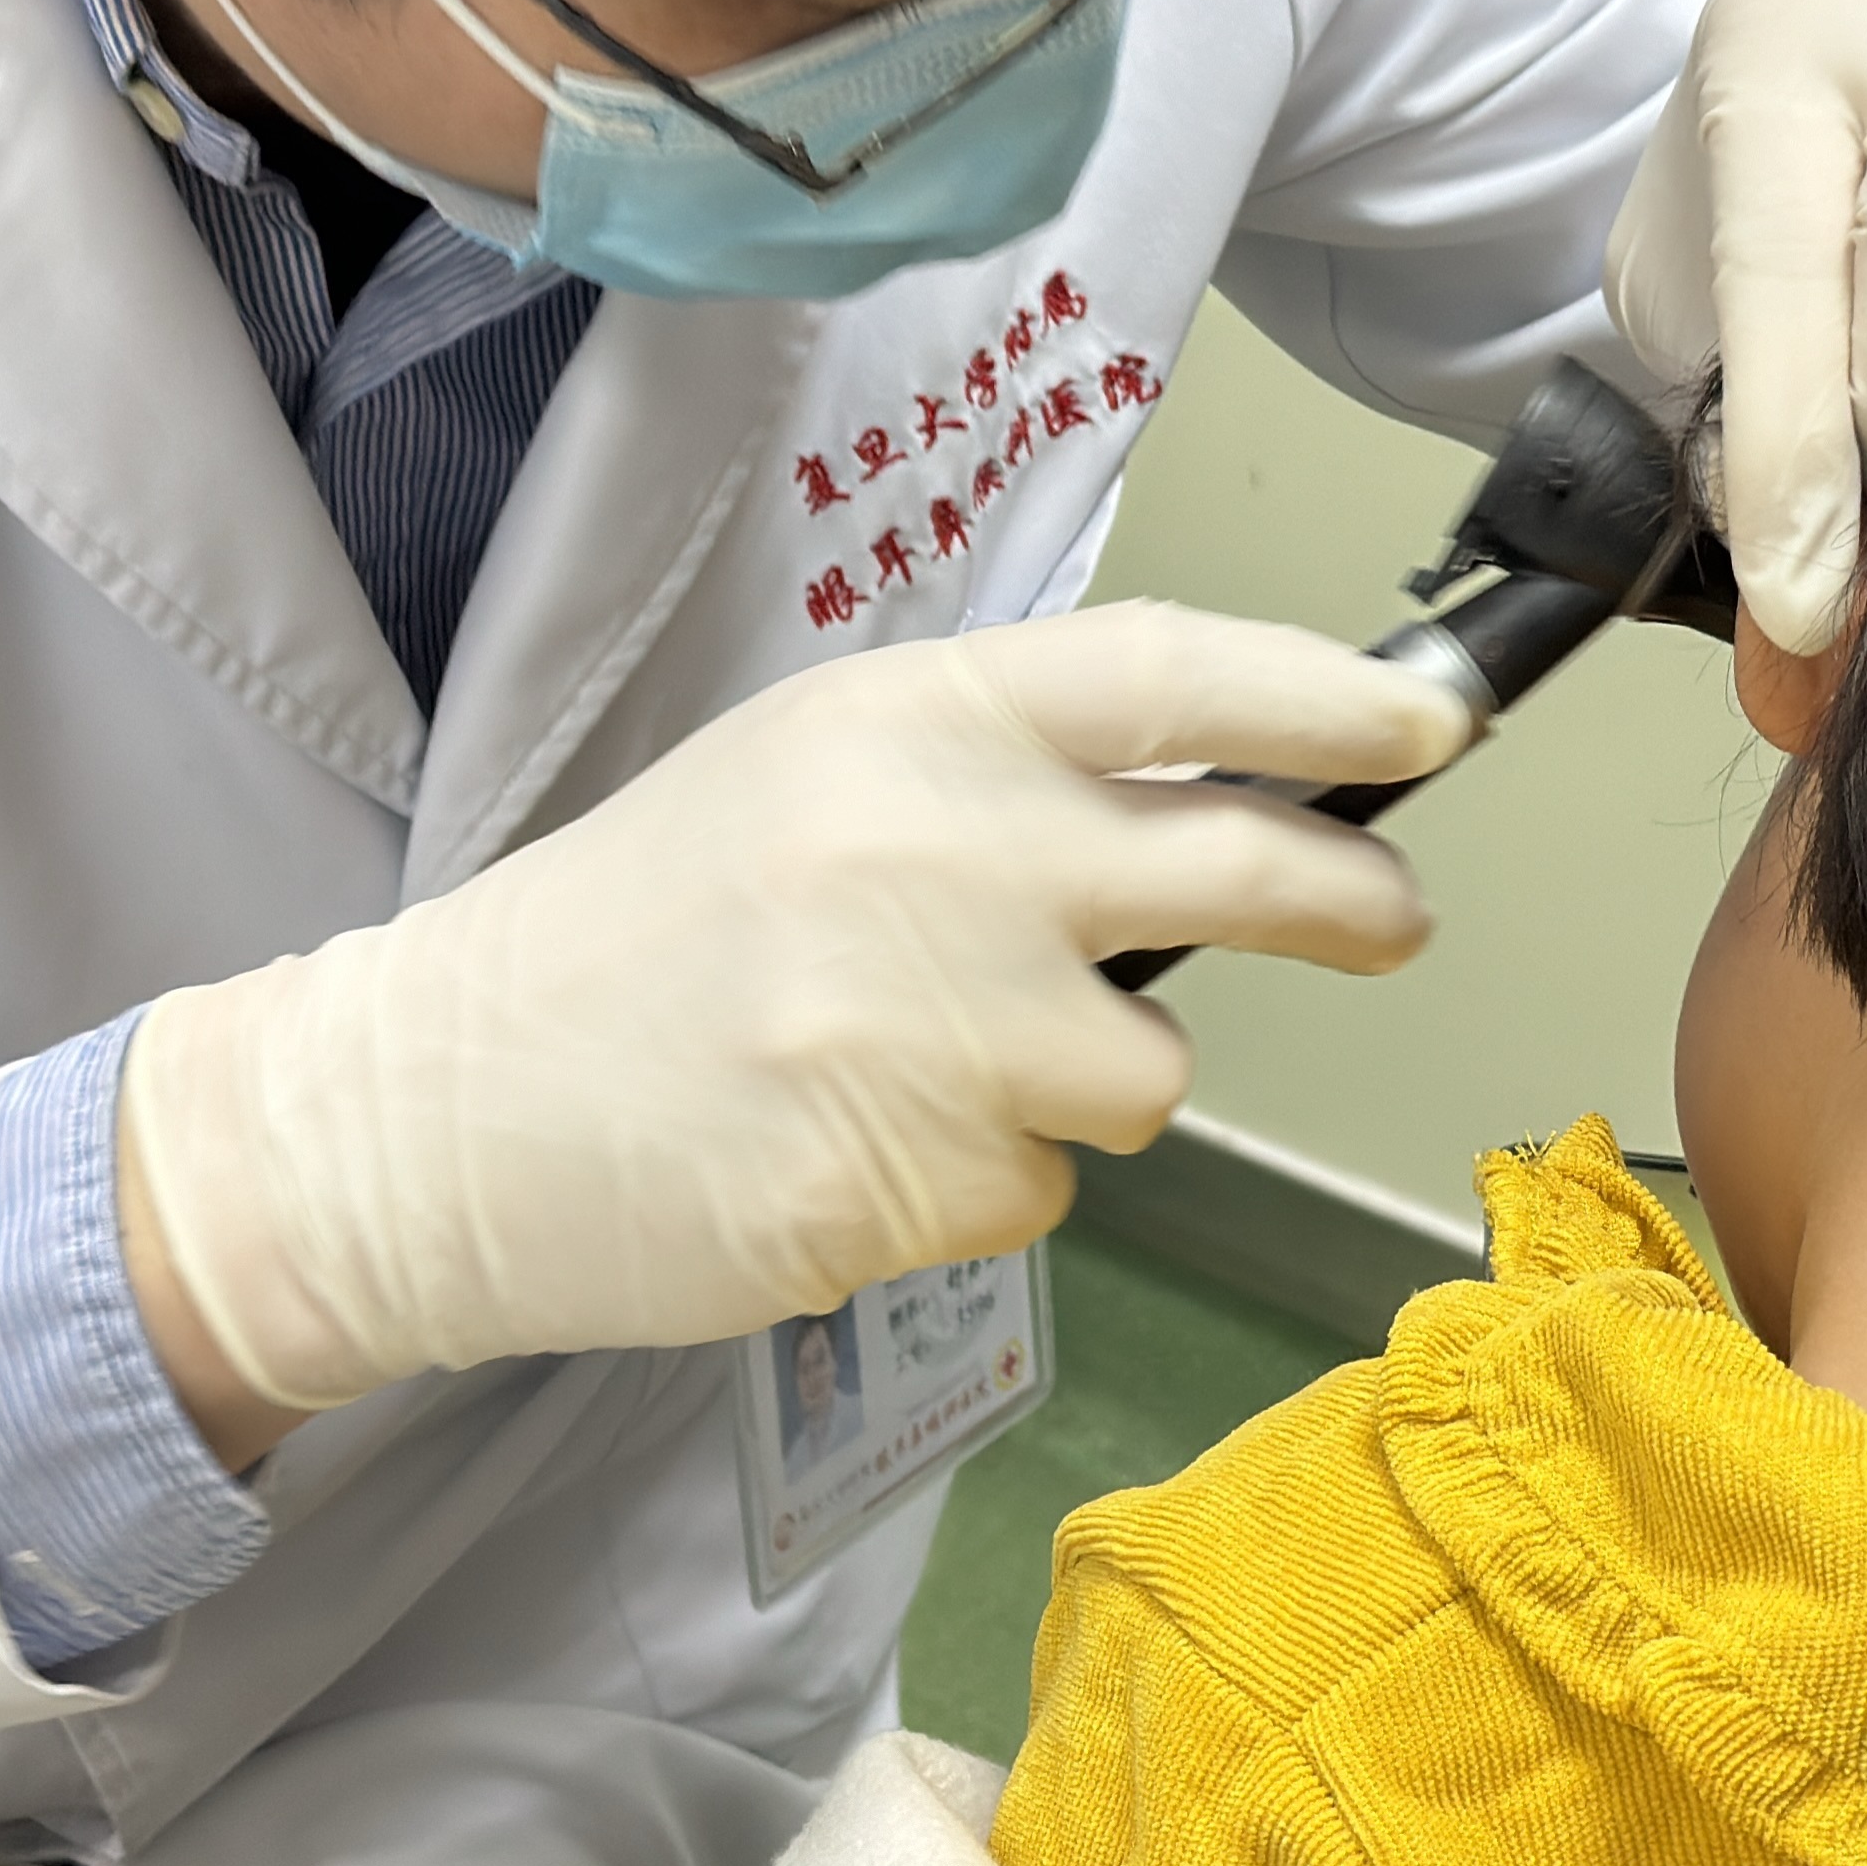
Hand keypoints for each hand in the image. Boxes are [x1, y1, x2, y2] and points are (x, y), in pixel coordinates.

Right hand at [112, 605, 1466, 1446]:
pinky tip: (856, 1150)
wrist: (435, 1106)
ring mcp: (917, 1027)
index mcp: (906, 722)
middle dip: (1352, 900)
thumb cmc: (640, 931)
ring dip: (1086, 1089)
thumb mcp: (809, 779)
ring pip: (1145, 1074)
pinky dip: (978, 1184)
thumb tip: (1219, 801)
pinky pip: (1037, 1190)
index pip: (1173, 676)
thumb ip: (994, 778)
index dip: (1330, 697)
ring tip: (929, 1069)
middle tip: (1392, 919)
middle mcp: (931, 853)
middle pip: (1241, 869)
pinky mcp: (894, 1181)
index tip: (1431, 722)